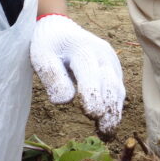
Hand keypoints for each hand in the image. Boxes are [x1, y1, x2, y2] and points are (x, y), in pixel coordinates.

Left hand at [31, 14, 124, 139]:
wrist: (60, 27)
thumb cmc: (48, 44)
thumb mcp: (41, 57)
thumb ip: (52, 78)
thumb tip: (66, 101)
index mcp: (83, 49)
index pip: (91, 75)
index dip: (93, 96)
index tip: (93, 116)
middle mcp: (103, 54)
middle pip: (110, 85)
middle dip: (109, 109)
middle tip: (105, 133)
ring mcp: (112, 61)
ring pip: (117, 89)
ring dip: (114, 112)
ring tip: (108, 133)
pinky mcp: (114, 68)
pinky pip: (118, 88)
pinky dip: (115, 106)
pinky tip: (109, 122)